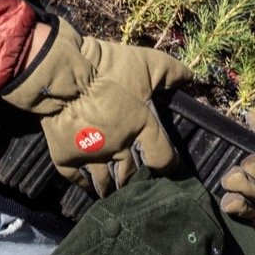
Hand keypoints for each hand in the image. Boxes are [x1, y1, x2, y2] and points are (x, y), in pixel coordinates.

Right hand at [0, 18, 190, 196]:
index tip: (168, 165)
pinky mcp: (66, 158)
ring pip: (105, 182)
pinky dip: (85, 184)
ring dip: (112, 187)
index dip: (169, 164)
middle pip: (132, 175)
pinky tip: (89, 186)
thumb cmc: (106, 67)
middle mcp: (119, 148)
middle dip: (137, 179)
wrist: (61, 73)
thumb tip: (193, 77)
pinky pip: (78, 179)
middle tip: (138, 182)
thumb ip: (172, 72)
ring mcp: (91, 156)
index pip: (163, 159)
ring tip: (115, 191)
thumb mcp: (146, 63)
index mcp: (142, 127)